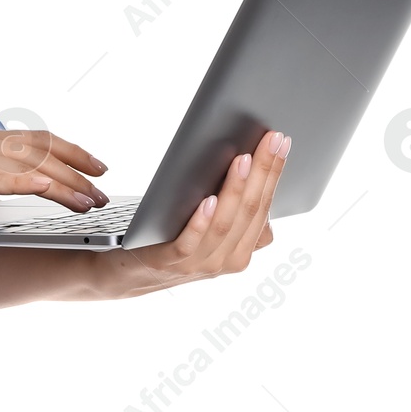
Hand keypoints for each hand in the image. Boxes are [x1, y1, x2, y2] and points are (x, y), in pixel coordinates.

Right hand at [0, 127, 109, 218]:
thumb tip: (16, 190)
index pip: (40, 142)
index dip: (73, 152)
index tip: (98, 168)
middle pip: (45, 150)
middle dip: (80, 168)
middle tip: (105, 187)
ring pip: (31, 163)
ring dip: (65, 182)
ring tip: (90, 200)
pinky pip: (3, 175)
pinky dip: (29, 181)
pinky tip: (50, 189)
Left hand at [114, 128, 290, 290]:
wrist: (130, 270)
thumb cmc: (173, 236)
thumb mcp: (211, 226)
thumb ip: (233, 207)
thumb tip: (252, 163)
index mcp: (243, 248)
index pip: (264, 205)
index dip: (274, 173)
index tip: (281, 141)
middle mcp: (228, 259)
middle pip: (250, 211)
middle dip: (263, 173)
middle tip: (270, 140)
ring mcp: (201, 263)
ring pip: (225, 224)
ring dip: (235, 190)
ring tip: (242, 161)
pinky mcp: (170, 261)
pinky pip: (191, 242)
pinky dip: (202, 221)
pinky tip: (208, 200)